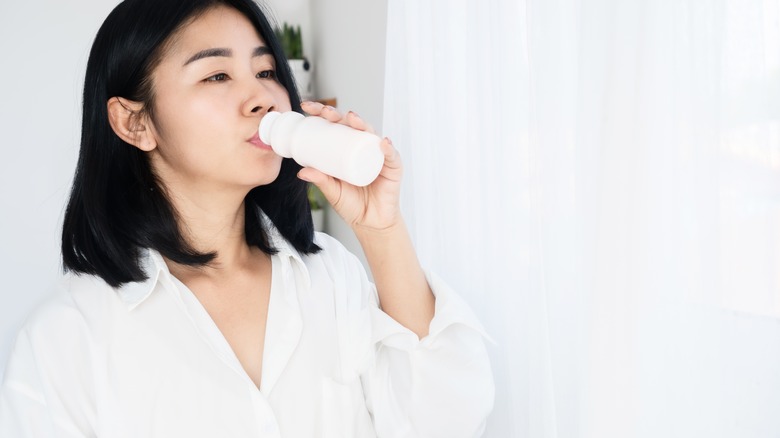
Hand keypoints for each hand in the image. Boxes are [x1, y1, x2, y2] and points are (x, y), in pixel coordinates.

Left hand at [297, 101, 401, 231]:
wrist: (370, 223)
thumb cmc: (352, 204)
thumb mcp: (332, 191)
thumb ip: (320, 180)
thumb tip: (301, 171)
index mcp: (347, 149)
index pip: (336, 126)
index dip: (323, 114)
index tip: (307, 107)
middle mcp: (363, 148)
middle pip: (353, 125)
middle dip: (340, 115)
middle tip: (326, 113)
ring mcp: (379, 155)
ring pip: (371, 135)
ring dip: (362, 124)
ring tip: (352, 120)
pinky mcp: (393, 168)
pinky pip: (392, 155)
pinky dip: (388, 148)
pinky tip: (382, 143)